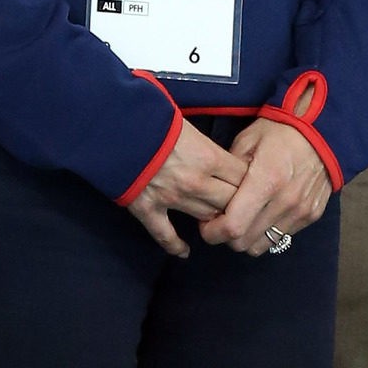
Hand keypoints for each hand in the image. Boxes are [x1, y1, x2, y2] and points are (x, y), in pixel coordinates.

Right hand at [126, 118, 247, 257]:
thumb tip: (210, 149)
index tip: (254, 181)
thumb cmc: (151, 115)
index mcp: (208, 157)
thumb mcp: (186, 122)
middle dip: (240, 204)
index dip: (251, 180)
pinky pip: (166, 235)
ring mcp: (172, 199)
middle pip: (231, 202)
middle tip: (243, 205)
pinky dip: (176, 246)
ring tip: (221, 222)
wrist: (113, 124)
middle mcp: (196, 182)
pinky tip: (184, 252)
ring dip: (215, 220)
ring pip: (206, 218)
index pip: (243, 177)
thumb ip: (203, 142)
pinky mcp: (148, 209)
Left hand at [198, 118, 331, 255]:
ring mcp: (300, 211)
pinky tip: (263, 213)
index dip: (213, 231)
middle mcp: (285, 202)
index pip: (234, 226)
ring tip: (242, 218)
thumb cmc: (279, 131)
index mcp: (266, 180)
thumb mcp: (247, 141)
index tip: (205, 223)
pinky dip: (267, 231)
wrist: (322, 130)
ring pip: (262, 246)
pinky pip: (281, 237)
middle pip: (245, 243)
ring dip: (247, 237)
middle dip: (226, 237)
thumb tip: (212, 196)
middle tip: (221, 220)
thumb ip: (228, 172)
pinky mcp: (311, 216)